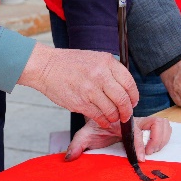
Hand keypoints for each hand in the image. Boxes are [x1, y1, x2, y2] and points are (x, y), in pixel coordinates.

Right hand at [19, 44, 137, 124]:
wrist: (46, 67)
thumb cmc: (70, 63)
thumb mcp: (95, 58)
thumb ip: (110, 71)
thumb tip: (124, 88)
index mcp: (107, 62)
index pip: (129, 82)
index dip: (134, 96)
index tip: (133, 101)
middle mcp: (100, 75)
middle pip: (123, 98)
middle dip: (127, 110)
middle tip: (127, 115)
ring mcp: (90, 90)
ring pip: (111, 110)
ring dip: (115, 117)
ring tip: (114, 118)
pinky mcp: (80, 103)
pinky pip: (98, 116)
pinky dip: (103, 121)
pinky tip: (104, 121)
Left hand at [64, 115, 171, 160]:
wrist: (100, 113)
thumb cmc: (96, 125)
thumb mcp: (85, 134)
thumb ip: (77, 144)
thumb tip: (70, 157)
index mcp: (124, 122)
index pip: (137, 133)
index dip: (140, 146)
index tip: (141, 159)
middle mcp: (137, 121)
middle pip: (158, 123)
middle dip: (158, 140)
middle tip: (150, 153)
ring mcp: (145, 123)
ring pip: (164, 124)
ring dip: (162, 139)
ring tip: (152, 151)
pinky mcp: (150, 127)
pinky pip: (165, 128)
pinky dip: (164, 137)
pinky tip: (153, 148)